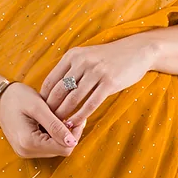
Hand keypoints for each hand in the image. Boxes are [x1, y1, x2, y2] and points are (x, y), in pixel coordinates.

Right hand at [0, 81, 82, 158]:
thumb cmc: (16, 98)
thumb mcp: (38, 107)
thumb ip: (55, 126)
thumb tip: (72, 142)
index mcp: (29, 142)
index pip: (65, 148)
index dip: (75, 134)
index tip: (77, 117)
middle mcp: (27, 151)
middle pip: (61, 150)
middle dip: (68, 134)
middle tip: (68, 115)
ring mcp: (26, 152)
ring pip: (56, 149)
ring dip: (61, 134)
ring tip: (57, 117)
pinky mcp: (27, 149)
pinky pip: (47, 146)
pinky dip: (53, 135)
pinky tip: (50, 122)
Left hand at [40, 36, 154, 127]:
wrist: (136, 51)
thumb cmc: (108, 58)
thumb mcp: (86, 56)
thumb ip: (71, 70)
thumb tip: (53, 91)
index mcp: (73, 56)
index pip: (51, 80)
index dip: (44, 98)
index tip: (41, 111)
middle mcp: (82, 62)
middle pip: (59, 91)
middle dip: (51, 109)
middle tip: (47, 123)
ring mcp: (96, 72)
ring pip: (73, 99)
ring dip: (64, 114)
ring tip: (59, 126)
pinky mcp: (109, 83)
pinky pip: (91, 103)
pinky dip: (81, 116)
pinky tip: (75, 124)